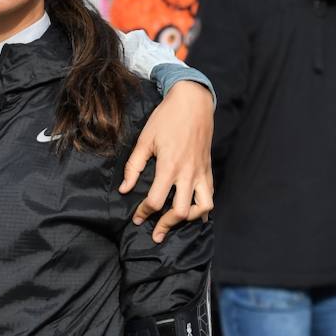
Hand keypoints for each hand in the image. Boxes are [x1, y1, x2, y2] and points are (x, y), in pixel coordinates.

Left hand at [120, 81, 214, 242]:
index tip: (137, 218)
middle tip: (155, 233)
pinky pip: (210, 195)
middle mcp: (188, 173)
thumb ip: (133, 166)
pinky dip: (203, 208)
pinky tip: (193, 214)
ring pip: (203, 207)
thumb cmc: (165, 119)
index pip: (156, 201)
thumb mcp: (144, 140)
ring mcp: (201, 172)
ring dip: (189, 219)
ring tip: (176, 223)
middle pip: (180, 211)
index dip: (144, 213)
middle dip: (166, 225)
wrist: (193, 102)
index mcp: (169, 166)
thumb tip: (124, 189)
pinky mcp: (209, 169)